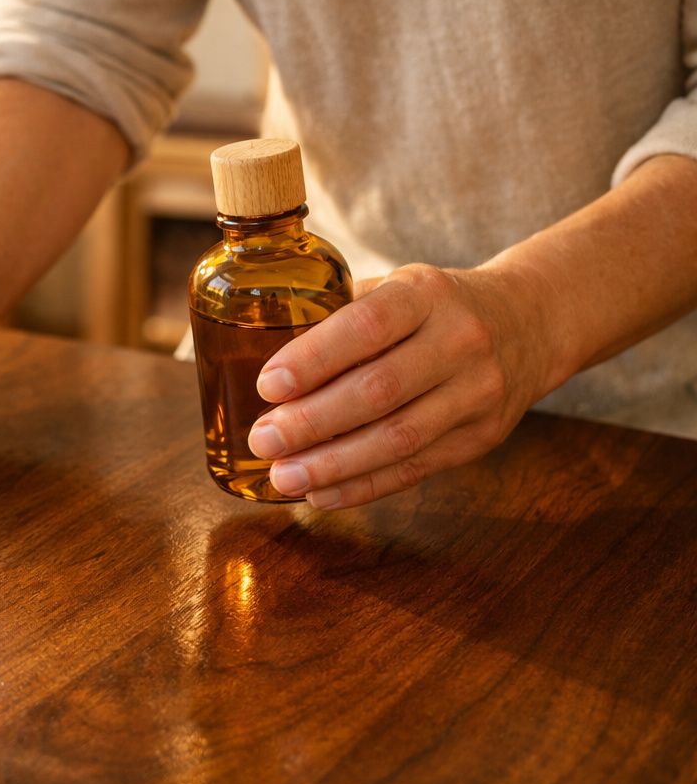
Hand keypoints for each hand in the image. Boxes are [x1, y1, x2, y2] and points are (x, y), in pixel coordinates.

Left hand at [246, 262, 555, 508]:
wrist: (531, 322)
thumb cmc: (435, 307)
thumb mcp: (397, 288)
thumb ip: (337, 315)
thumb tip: (252, 354)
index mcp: (427, 294)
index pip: (366, 325)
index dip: (314, 358)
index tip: (268, 385)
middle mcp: (460, 341)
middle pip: (379, 391)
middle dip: (313, 422)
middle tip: (263, 439)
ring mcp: (477, 393)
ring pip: (398, 438)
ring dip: (333, 465)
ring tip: (283, 477)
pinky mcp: (481, 437)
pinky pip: (415, 469)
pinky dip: (363, 487)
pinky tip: (321, 495)